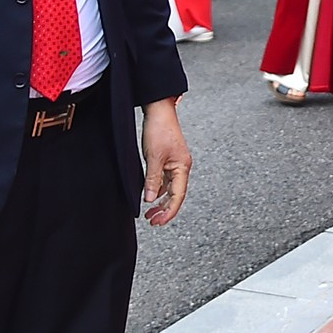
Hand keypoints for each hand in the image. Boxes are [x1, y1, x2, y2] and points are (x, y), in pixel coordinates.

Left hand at [141, 99, 191, 226]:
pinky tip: (150, 196)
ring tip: (150, 213)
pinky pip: (166, 181)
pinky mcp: (169, 160)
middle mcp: (181, 167)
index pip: (177, 196)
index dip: (168, 211)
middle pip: (176, 195)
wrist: (159, 110)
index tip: (158, 222)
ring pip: (171, 189)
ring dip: (161, 202)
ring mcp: (176, 164)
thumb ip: (152, 180)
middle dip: (165, 210)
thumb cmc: (159, 129)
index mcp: (182, 167)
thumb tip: (150, 199)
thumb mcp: (153, 157)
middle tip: (152, 221)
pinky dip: (159, 191)